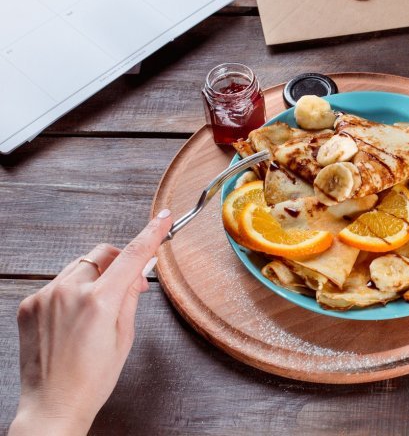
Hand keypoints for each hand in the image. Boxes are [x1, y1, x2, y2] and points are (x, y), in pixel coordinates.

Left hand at [10, 210, 172, 435]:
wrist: (52, 407)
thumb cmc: (92, 379)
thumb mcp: (124, 337)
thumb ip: (130, 296)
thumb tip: (140, 268)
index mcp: (99, 301)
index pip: (132, 255)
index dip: (151, 233)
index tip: (163, 218)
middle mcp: (69, 292)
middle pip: (102, 254)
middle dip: (118, 261)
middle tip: (129, 284)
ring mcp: (45, 297)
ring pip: (79, 266)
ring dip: (94, 276)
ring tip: (97, 309)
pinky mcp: (29, 305)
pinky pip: (57, 283)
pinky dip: (71, 291)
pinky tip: (74, 320)